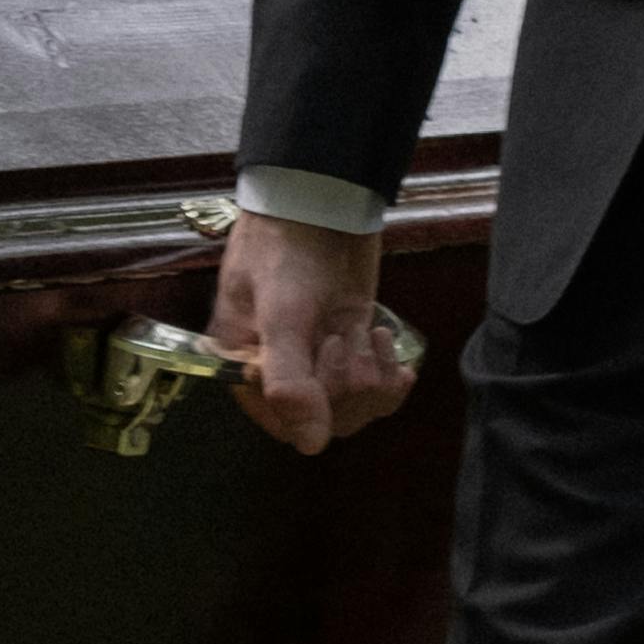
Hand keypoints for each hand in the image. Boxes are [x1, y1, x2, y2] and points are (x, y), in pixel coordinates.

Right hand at [210, 212, 416, 457]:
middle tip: (346, 338)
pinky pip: (373, 389)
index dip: (314, 404)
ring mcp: (319, 359)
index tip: (326, 351)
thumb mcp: (281, 313)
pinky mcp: (351, 345)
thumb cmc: (286, 250)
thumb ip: (289, 380)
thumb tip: (311, 445)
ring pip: (353, 408)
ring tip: (371, 336)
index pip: (283, 422)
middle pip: (323, 420)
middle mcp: (280, 373)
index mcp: (246, 370)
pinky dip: (390, 380)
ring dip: (371, 382)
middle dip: (347, 387)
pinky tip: (397, 360)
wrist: (320, 198)